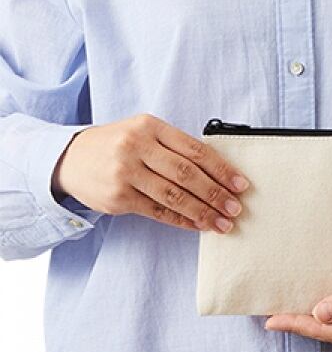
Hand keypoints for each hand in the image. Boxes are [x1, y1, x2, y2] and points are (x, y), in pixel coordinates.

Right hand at [50, 113, 250, 232]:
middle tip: (236, 208)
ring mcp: (126, 173)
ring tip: (222, 223)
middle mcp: (137, 147)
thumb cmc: (117, 144)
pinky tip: (198, 225)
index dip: (222, 169)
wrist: (70, 159)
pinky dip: (182, 220)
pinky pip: (158, 212)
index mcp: (150, 126)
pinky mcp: (118, 198)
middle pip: (187, 174)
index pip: (195, 150)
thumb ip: (176, 147)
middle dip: (216, 194)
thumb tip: (219, 172)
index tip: (241, 184)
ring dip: (203, 212)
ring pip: (174, 196)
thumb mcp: (144, 133)